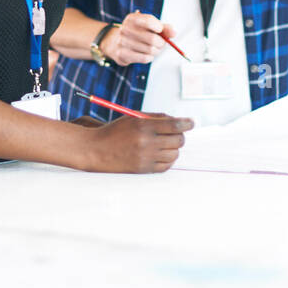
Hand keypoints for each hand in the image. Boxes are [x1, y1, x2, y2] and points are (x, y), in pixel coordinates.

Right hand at [79, 114, 193, 172]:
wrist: (96, 150)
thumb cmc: (115, 132)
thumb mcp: (133, 118)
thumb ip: (155, 118)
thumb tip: (177, 121)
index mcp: (143, 126)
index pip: (174, 125)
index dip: (186, 123)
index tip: (191, 123)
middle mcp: (146, 143)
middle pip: (178, 140)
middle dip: (180, 136)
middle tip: (176, 134)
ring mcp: (146, 158)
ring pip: (174, 154)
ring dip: (173, 148)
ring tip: (165, 144)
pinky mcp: (144, 170)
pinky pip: (166, 166)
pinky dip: (168, 160)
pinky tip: (161, 154)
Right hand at [101, 11, 176, 66]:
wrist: (114, 43)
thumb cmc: (137, 34)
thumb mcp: (149, 26)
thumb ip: (163, 28)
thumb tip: (174, 32)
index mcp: (132, 19)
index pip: (149, 21)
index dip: (159, 27)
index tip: (160, 30)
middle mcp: (125, 29)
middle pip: (152, 38)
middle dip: (161, 43)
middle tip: (161, 43)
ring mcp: (122, 42)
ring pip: (150, 50)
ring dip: (156, 51)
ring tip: (153, 49)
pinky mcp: (122, 54)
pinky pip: (144, 58)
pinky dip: (150, 57)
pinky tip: (147, 54)